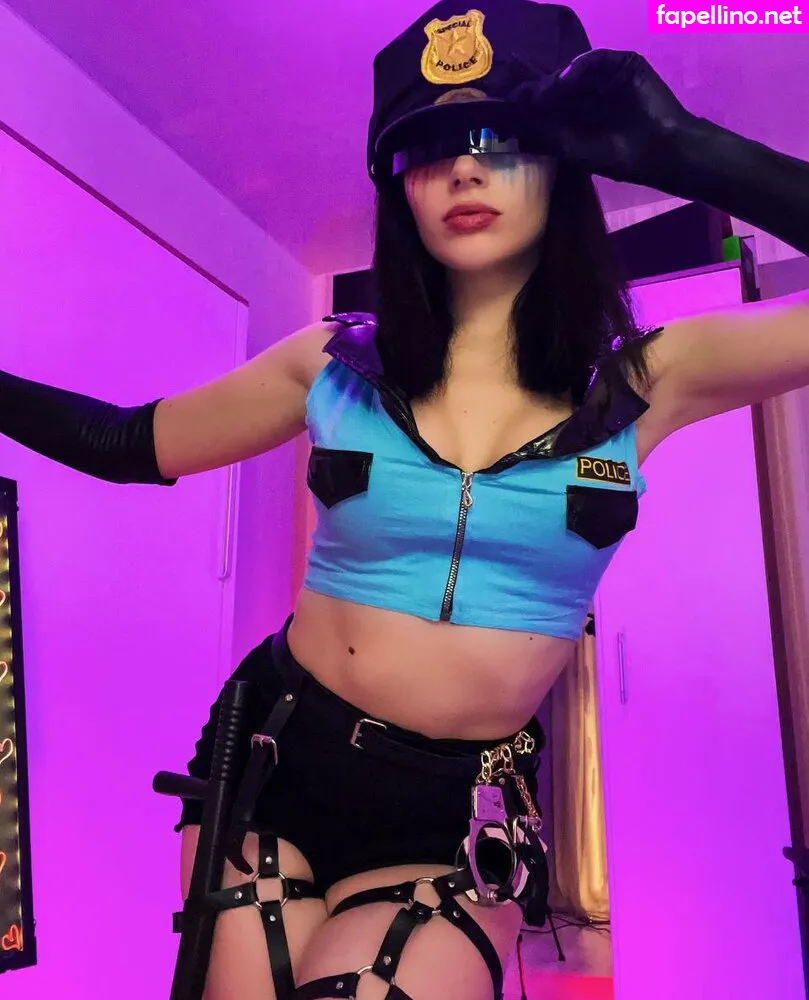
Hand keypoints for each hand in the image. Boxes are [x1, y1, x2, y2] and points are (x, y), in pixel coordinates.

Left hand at [513, 49, 697, 185]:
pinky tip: (567, 80)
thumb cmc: (617, 157)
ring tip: (546, 91)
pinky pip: (597, 59)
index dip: (527, 99)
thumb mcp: (572, 148)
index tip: (507, 103)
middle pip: (556, 81)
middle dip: (539, 87)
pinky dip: (580, 67)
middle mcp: (587, 93)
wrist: (659, 152)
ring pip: (574, 70)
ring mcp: (605, 77)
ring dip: (557, 78)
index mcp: (575, 113)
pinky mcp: (624, 65)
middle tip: (522, 94)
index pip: (547, 100)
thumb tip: (517, 119)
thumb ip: (546, 131)